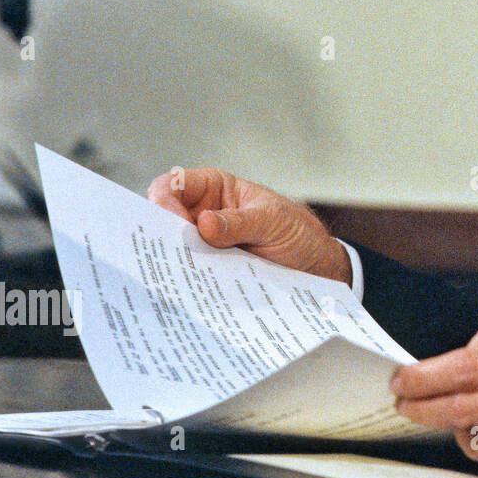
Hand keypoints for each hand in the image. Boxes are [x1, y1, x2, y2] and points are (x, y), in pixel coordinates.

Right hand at [146, 167, 350, 283]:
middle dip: (160, 236)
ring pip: (173, 251)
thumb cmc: (297, 232)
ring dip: (173, 262)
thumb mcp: (273, 221)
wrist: (316, 268)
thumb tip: (205, 224)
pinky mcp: (209, 271)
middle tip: (166, 254)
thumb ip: (240, 222)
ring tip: (176, 276)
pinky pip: (189, 275)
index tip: (172, 223)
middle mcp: (203, 214)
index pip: (175, 185)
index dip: (165, 200)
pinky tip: (188, 291)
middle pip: (164, 220)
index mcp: (215, 189)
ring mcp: (204, 245)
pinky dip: (187, 282)